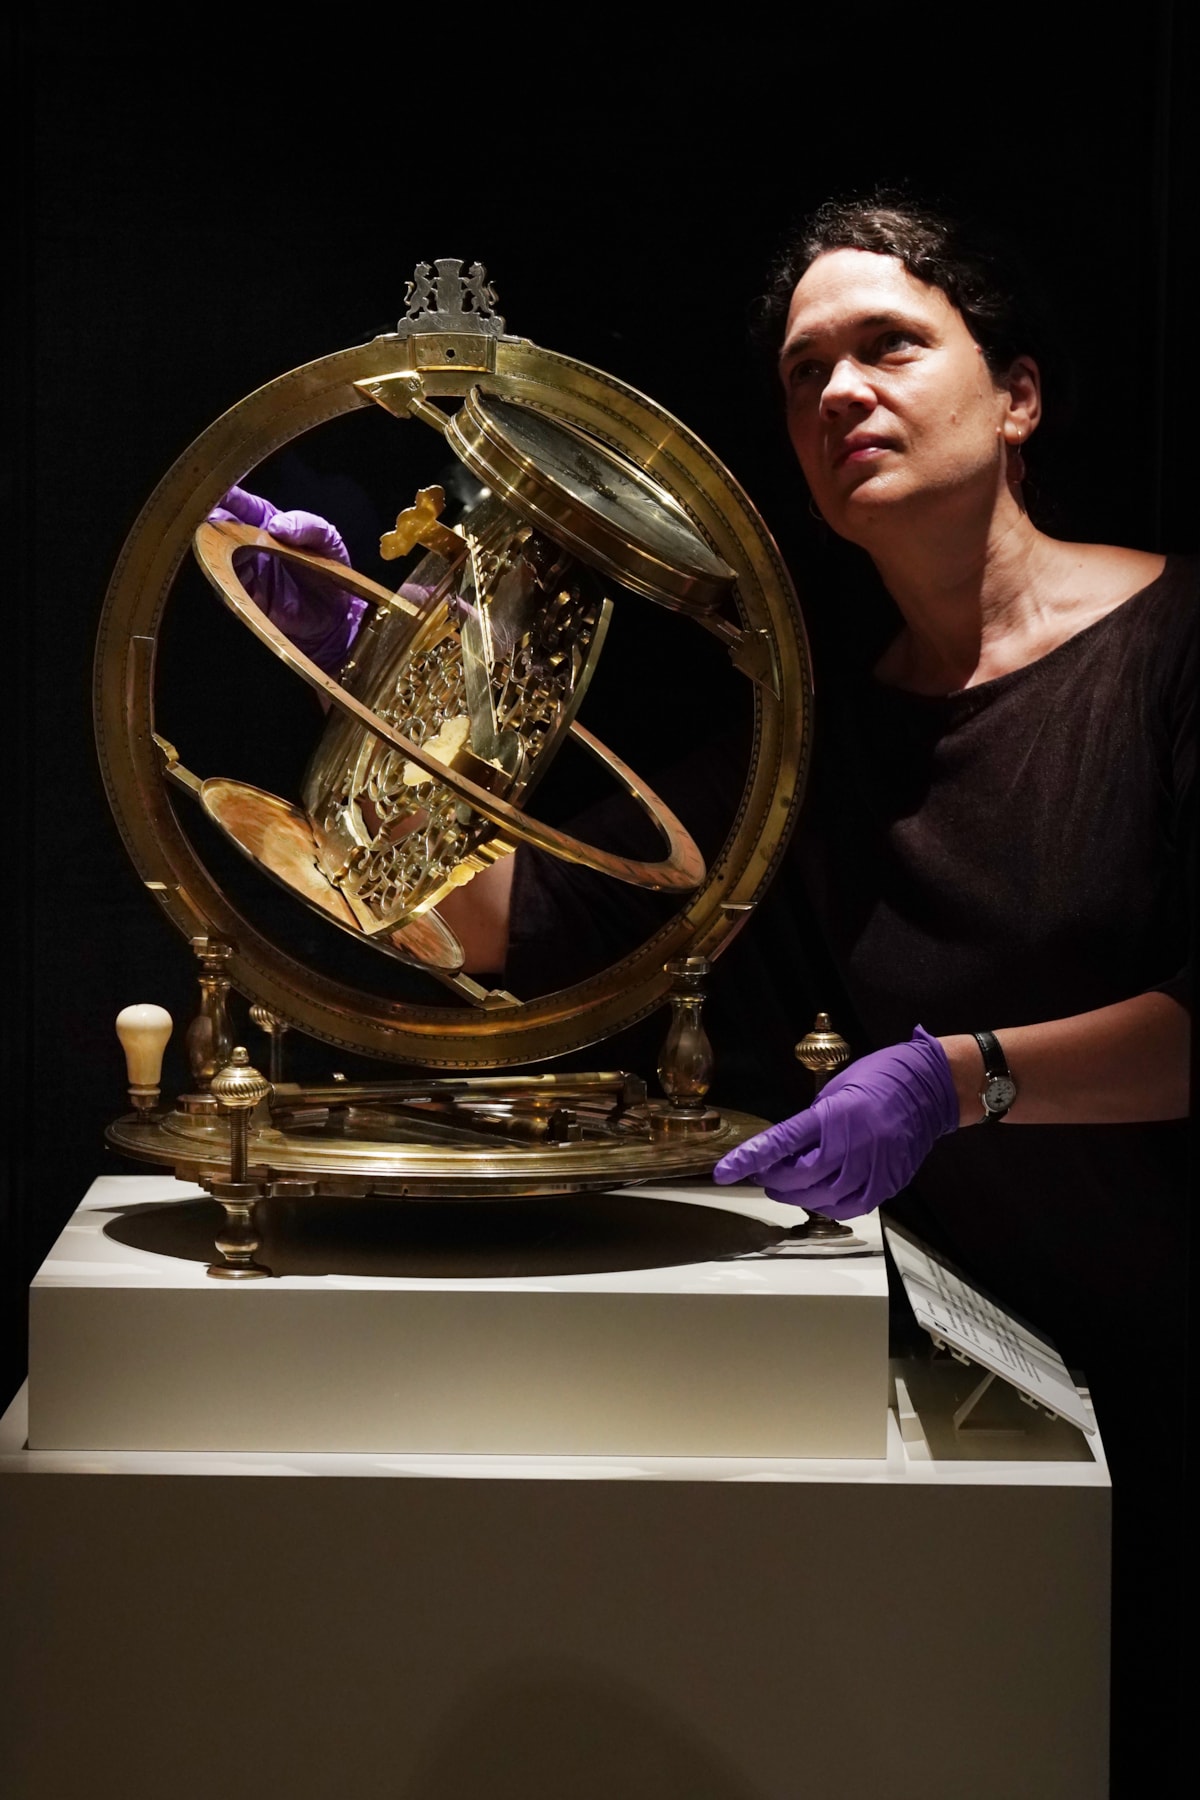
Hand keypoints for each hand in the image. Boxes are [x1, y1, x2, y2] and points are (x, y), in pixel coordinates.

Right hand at [208, 485, 365, 673]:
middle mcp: (251, 543)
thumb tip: (276, 525)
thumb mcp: (327, 539)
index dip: (228, 497)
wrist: (336, 615)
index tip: (217, 492)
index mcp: (269, 523)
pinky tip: (221, 570)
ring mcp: (246, 569)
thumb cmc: (330, 570)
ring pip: (217, 553)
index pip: (243, 505)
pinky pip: (227, 584)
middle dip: (211, 521)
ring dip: (212, 548)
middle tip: (206, 518)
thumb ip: (306, 526)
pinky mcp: (246, 595)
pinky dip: (221, 577)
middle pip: (222, 527)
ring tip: (211, 542)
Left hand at [712, 1026, 958, 1218]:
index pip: (781, 1142)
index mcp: (833, 1114)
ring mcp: (872, 1166)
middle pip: (799, 1177)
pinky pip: (851, 1206)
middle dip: (774, 1178)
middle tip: (764, 1174)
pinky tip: (820, 1196)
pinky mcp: (888, 1181)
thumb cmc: (879, 1078)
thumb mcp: (834, 1090)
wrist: (928, 1087)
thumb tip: (785, 1150)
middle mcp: (852, 1144)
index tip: (724, 1172)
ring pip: (822, 1197)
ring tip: (788, 1186)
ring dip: (797, 1195)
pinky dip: (829, 1206)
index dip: (749, 1158)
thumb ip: (811, 1123)